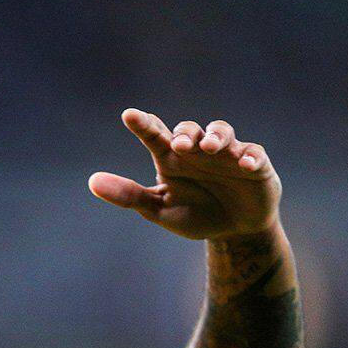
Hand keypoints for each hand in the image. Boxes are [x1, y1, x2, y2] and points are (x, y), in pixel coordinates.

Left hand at [88, 109, 281, 239]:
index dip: (143, 124)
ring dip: (216, 136)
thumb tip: (92, 181)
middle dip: (185, 133)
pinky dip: (249, 156)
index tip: (129, 115)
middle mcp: (198, 151)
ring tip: (210, 147)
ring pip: (221, 132)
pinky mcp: (255, 164)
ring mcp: (227, 154)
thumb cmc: (194, 214)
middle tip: (179, 144)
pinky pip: (253, 153)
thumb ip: (128, 195)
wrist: (233, 231)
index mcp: (172, 159)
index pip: (155, 136)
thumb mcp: (158, 209)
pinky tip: (244, 164)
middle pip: (189, 130)